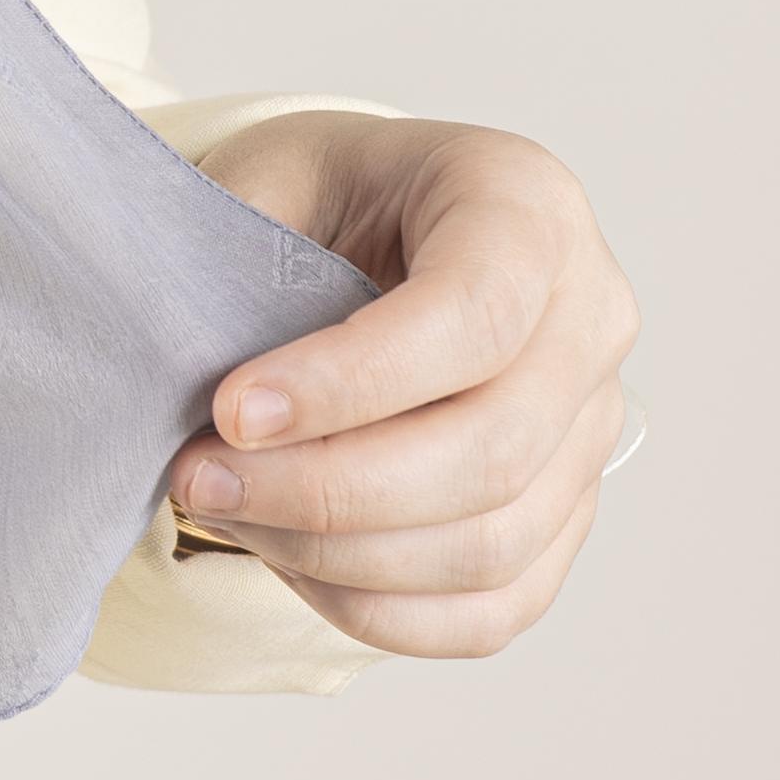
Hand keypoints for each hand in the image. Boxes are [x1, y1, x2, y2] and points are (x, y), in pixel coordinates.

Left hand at [170, 112, 636, 656]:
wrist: (379, 222)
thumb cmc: (329, 193)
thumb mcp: (275, 171)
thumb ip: (242, 255)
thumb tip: (190, 382)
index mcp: (528, 205)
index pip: (474, 314)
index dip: (350, 381)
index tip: (232, 412)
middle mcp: (587, 319)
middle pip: (491, 450)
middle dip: (328, 490)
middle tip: (202, 479)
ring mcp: (589, 428)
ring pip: (490, 545)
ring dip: (339, 556)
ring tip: (228, 510)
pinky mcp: (566, 514)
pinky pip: (491, 608)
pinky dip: (379, 607)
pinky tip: (286, 559)